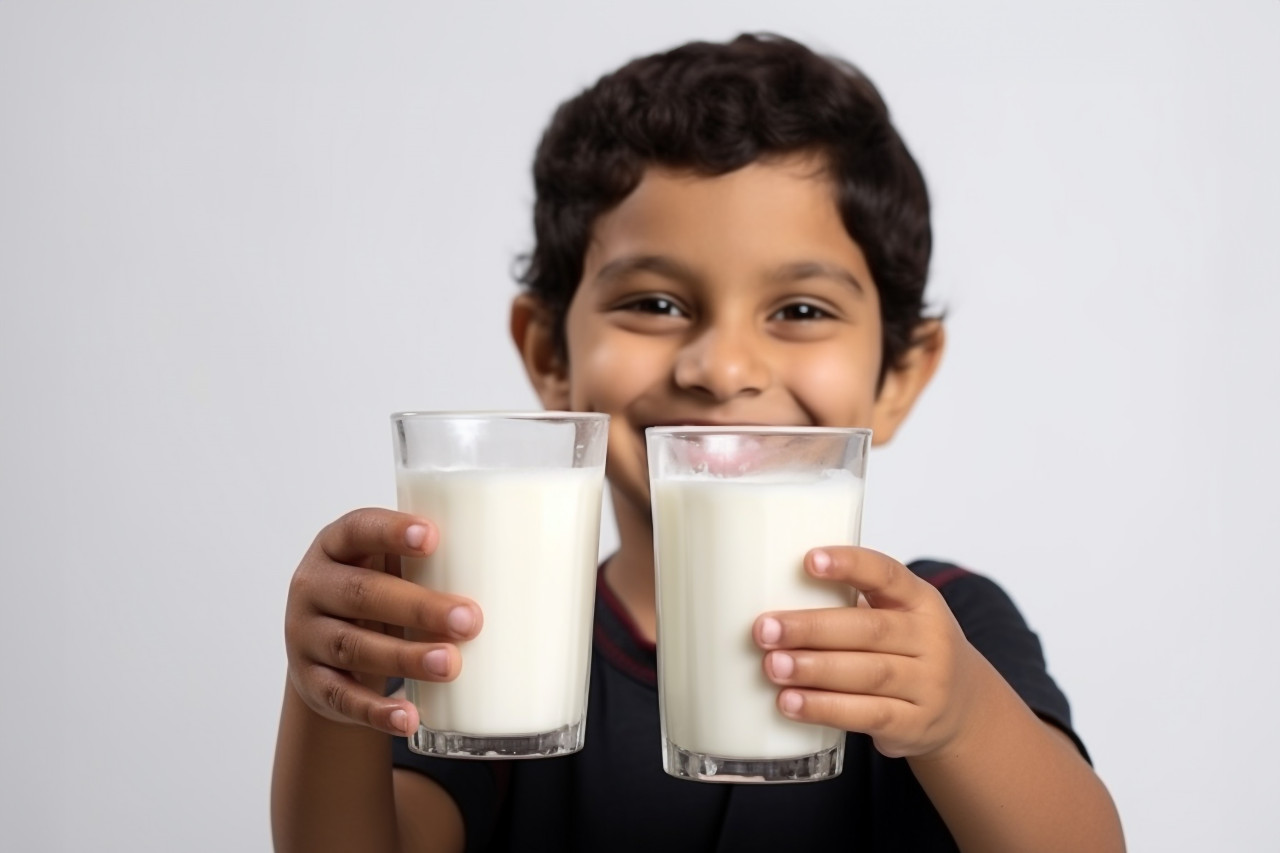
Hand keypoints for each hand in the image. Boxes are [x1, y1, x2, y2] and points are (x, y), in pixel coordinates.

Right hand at [284, 508, 482, 736]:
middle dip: (419, 607)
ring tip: (451, 665)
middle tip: (471, 620)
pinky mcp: (311, 683)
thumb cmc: (379, 592)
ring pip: (354, 647)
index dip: (392, 531)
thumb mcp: (392, 567)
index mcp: (337, 545)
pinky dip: (377, 711)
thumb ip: (436, 559)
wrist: (324, 646)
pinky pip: (342, 698)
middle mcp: (314, 586)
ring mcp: (305, 636)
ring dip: (405, 659)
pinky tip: (409, 718)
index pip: (358, 528)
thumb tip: (542, 562)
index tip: (434, 536)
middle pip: (362, 593)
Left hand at [753, 546, 982, 758]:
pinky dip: (826, 709)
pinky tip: (791, 704)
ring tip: (772, 666)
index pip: (886, 573)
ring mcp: (928, 684)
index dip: (849, 564)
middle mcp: (930, 639)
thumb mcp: (895, 616)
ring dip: (814, 670)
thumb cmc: (906, 650)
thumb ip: (847, 605)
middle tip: (765, 628)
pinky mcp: (915, 724)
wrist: (962, 708)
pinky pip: (868, 715)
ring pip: (868, 674)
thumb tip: (762, 594)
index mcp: (919, 600)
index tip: (808, 560)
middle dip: (811, 629)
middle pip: (869, 629)